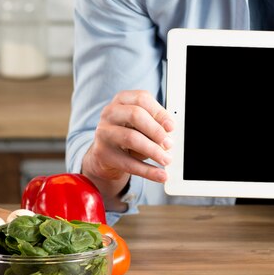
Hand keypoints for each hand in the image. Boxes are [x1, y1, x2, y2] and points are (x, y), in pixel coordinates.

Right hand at [81, 90, 174, 208]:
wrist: (106, 154)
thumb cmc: (128, 132)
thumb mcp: (142, 124)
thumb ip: (155, 123)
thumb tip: (170, 132)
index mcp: (122, 99)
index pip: (142, 99)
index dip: (159, 112)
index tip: (171, 126)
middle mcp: (110, 112)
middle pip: (135, 115)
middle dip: (156, 130)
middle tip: (169, 143)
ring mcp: (104, 132)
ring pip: (131, 138)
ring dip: (153, 151)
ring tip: (166, 159)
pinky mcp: (102, 153)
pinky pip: (127, 163)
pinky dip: (147, 171)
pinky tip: (160, 175)